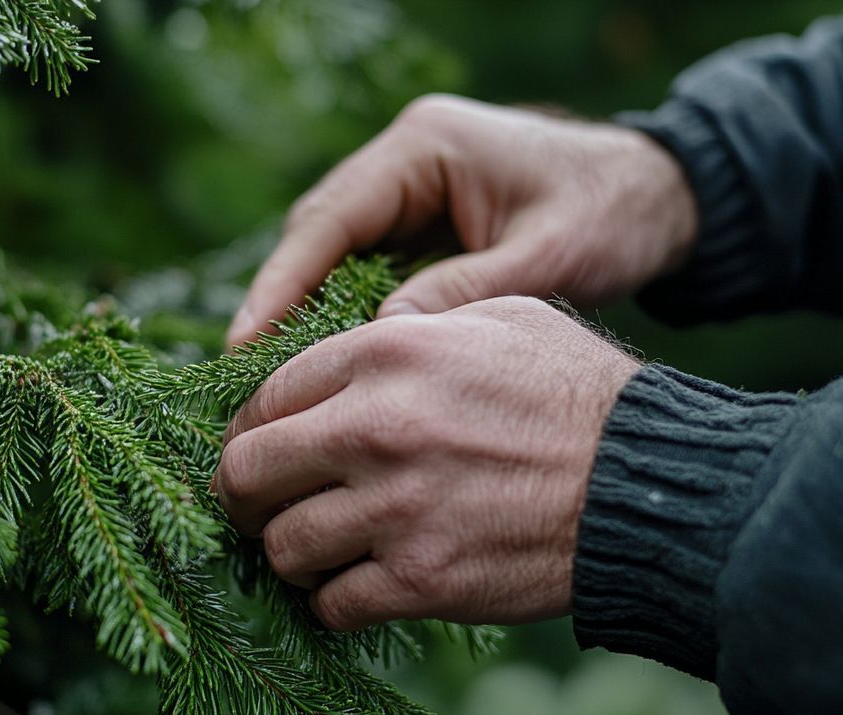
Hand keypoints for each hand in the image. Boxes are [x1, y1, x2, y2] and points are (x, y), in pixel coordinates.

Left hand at [214, 297, 639, 628]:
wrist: (649, 484)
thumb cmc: (576, 393)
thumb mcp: (495, 319)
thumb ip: (408, 331)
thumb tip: (347, 355)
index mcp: (385, 354)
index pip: (264, 395)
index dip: (250, 427)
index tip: (260, 448)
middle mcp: (374, 428)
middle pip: (246, 472)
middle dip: (244, 494)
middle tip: (261, 506)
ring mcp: (394, 510)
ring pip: (284, 545)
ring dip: (292, 552)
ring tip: (318, 548)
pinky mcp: (421, 581)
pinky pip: (332, 605)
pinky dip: (335, 601)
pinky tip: (359, 586)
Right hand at [226, 95, 696, 347]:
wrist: (659, 197)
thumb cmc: (613, 215)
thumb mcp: (547, 258)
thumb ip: (463, 294)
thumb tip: (380, 339)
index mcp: (426, 147)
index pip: (331, 216)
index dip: (281, 282)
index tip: (244, 342)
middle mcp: (403, 161)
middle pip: (316, 234)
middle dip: (279, 301)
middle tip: (245, 375)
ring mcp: (407, 190)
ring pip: (330, 253)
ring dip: (302, 311)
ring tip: (272, 380)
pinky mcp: (418, 221)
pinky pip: (361, 267)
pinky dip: (340, 312)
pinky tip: (325, 363)